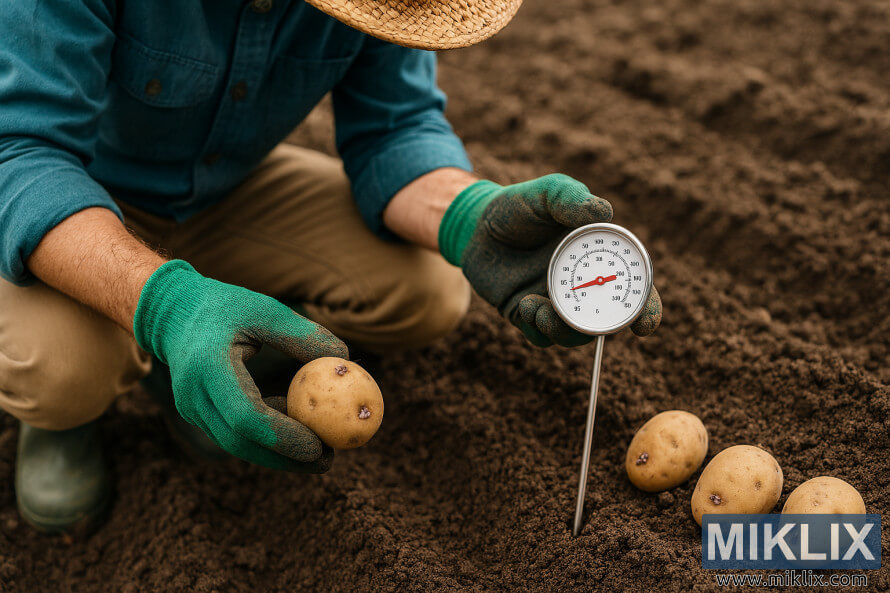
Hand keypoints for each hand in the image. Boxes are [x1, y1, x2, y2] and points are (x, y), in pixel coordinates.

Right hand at [133, 260, 346, 470]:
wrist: (172, 312)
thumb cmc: (224, 306)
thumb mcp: (264, 309)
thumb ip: (302, 334)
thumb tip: (344, 359)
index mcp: (208, 367)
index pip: (245, 416)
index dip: (283, 436)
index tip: (319, 445)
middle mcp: (194, 395)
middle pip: (240, 442)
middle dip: (285, 458)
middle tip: (327, 461)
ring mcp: (192, 408)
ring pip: (236, 444)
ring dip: (277, 453)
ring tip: (320, 450)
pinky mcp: (198, 413)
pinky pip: (233, 434)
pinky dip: (265, 438)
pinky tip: (296, 428)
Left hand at [438, 174, 661, 346]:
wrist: (476, 225)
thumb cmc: (520, 206)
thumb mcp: (548, 193)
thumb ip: (572, 200)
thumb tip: (605, 213)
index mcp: (598, 259)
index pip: (633, 288)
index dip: (645, 309)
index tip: (644, 325)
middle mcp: (581, 285)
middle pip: (607, 320)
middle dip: (605, 330)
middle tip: (589, 324)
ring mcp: (555, 303)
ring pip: (573, 335)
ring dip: (564, 330)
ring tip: (543, 308)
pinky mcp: (528, 314)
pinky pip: (540, 336)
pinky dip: (538, 328)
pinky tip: (525, 304)